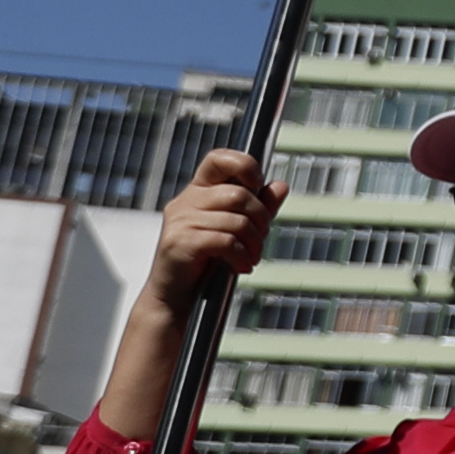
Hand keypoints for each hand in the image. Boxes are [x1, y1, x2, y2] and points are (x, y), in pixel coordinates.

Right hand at [140, 149, 283, 303]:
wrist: (174, 294)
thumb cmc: (205, 261)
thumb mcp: (236, 230)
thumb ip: (258, 207)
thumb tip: (280, 185)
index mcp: (198, 192)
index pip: (218, 159)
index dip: (243, 164)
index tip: (257, 184)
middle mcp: (186, 201)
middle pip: (239, 195)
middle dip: (261, 219)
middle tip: (260, 240)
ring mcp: (180, 221)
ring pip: (236, 220)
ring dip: (254, 243)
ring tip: (250, 258)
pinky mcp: (180, 243)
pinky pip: (226, 241)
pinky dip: (241, 256)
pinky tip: (240, 266)